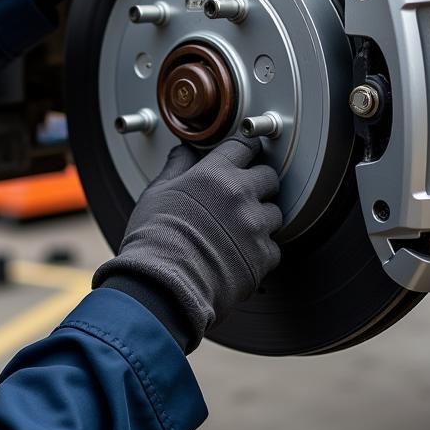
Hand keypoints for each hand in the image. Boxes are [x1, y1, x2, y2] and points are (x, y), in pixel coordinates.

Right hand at [93, 136, 281, 350]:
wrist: (163, 284)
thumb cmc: (154, 238)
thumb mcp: (157, 193)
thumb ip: (176, 168)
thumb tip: (184, 152)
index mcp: (214, 174)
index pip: (244, 146)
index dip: (244, 151)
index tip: (243, 157)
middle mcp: (240, 196)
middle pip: (269, 176)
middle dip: (259, 183)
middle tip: (241, 196)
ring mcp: (255, 227)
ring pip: (275, 213)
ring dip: (260, 218)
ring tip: (236, 230)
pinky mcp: (262, 257)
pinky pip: (273, 248)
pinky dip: (259, 250)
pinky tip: (237, 254)